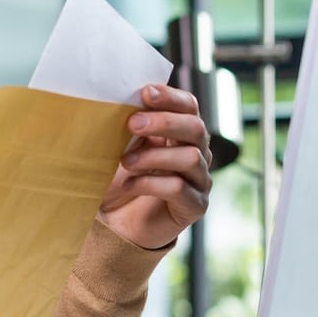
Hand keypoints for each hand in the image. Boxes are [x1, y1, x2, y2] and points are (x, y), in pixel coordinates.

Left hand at [97, 84, 212, 249]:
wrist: (117, 224)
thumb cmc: (121, 179)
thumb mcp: (122, 147)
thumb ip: (131, 126)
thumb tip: (122, 100)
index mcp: (182, 133)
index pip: (189, 106)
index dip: (171, 97)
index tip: (146, 93)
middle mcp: (198, 153)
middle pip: (196, 128)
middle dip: (164, 122)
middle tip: (132, 123)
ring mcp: (199, 180)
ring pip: (190, 158)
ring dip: (154, 156)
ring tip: (125, 161)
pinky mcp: (194, 206)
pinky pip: (179, 189)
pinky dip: (150, 184)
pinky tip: (130, 185)